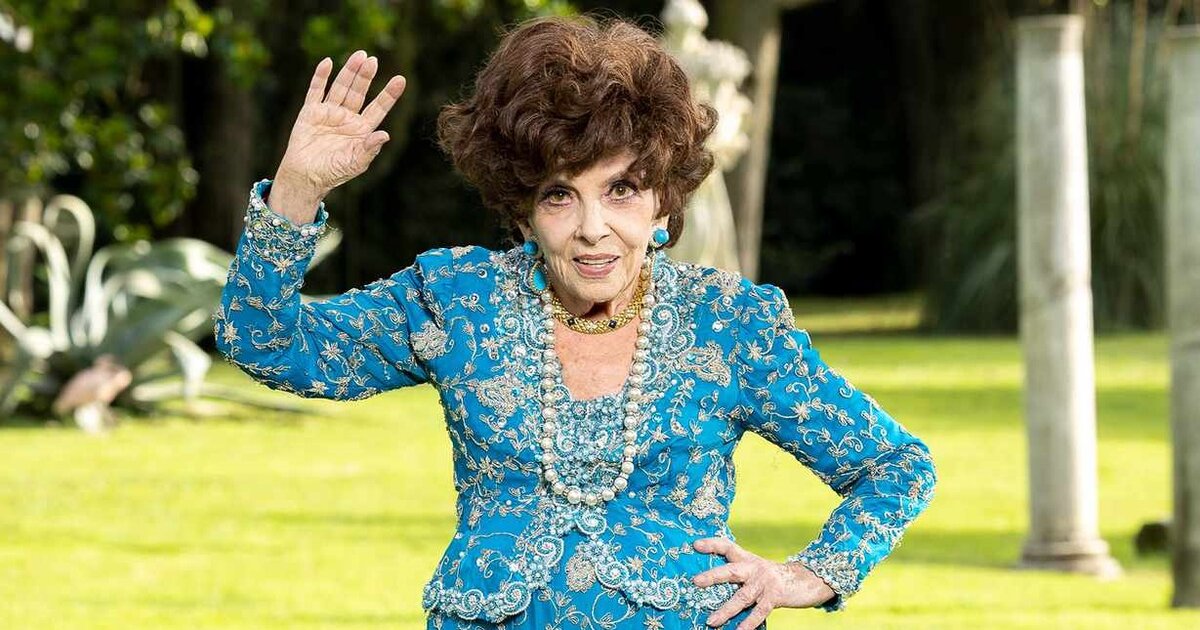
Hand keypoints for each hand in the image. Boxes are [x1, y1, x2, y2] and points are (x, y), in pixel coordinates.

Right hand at [272, 50, 406, 212]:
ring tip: (359, 55)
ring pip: (341, 87)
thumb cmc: (333, 173)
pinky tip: (328, 62)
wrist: (305, 177)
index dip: (389, 94)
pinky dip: (320, 76)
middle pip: (359, 92)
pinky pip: (316, 90)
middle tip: (374, 60)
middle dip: (366, 76)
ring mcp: (329, 113)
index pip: (378, 108)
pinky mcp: (310, 112)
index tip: (401, 80)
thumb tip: (386, 135)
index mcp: (362, 130)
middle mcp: (347, 118)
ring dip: (349, 71)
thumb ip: (370, 149)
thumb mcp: (356, 163)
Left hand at [692, 537, 835, 628]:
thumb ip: (739, 573)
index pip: (728, 546)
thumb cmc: (772, 577)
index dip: (712, 544)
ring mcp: (764, 582)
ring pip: (742, 597)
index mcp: (747, 559)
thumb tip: (711, 582)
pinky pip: (759, 611)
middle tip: (696, 581)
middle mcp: (754, 568)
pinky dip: (749, 622)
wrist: (805, 579)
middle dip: (713, 576)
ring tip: (711, 621)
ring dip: (726, 610)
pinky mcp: (775, 596)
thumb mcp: (755, 569)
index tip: (696, 545)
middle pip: (730, 571)